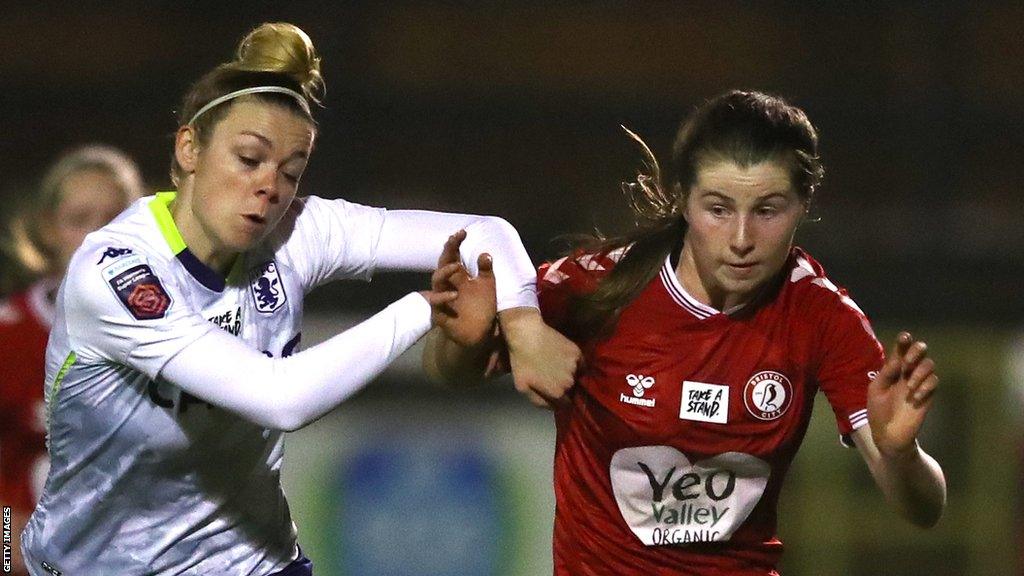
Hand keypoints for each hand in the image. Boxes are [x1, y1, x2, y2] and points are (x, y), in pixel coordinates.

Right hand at [430, 230, 497, 346]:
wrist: (481, 333)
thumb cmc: (481, 307)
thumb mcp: (487, 286)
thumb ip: (486, 270)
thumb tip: (486, 253)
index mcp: (459, 276)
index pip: (454, 256)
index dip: (455, 243)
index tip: (462, 232)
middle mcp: (448, 284)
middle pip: (443, 264)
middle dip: (447, 251)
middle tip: (454, 240)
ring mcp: (442, 297)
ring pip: (436, 281)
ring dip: (445, 272)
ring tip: (457, 266)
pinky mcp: (440, 313)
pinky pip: (437, 303)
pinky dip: (444, 297)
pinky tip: (455, 294)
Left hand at [499, 307, 581, 409]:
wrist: (527, 334)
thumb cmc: (521, 362)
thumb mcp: (523, 387)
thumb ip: (540, 402)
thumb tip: (554, 408)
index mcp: (557, 393)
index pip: (566, 405)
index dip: (560, 400)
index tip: (554, 392)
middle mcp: (570, 382)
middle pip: (572, 391)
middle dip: (565, 387)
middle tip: (553, 377)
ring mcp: (575, 366)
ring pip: (577, 377)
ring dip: (570, 375)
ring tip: (557, 366)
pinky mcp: (577, 352)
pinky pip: (580, 363)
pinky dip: (575, 363)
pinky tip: (563, 357)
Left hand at [867, 332, 938, 458]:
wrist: (888, 434)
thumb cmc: (878, 411)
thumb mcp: (876, 390)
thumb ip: (886, 374)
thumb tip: (897, 359)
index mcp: (893, 369)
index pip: (901, 349)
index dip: (904, 340)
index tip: (904, 337)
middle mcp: (908, 372)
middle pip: (920, 351)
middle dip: (916, 351)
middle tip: (907, 364)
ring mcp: (919, 383)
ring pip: (929, 365)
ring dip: (920, 372)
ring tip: (908, 386)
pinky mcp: (927, 395)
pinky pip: (934, 382)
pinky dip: (925, 386)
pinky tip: (914, 396)